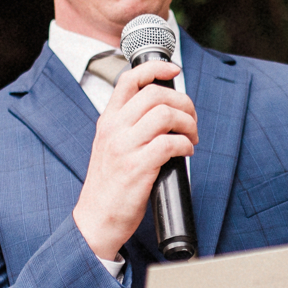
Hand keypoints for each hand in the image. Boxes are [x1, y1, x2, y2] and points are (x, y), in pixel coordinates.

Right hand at [73, 60, 197, 260]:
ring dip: (188, 124)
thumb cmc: (110, 185)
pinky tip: (186, 153)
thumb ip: (130, 126)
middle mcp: (114, 129)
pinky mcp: (138, 167)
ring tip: (191, 138)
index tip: (174, 69)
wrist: (96, 219)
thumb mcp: (110, 146)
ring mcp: (125, 147)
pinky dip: (185, 145)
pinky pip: (170, 143)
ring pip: (165, 115)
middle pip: (155, 94)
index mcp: (108, 121)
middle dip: (183, 102)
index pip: (129, 79)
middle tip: (191, 120)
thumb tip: (166, 111)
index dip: (155, 68)